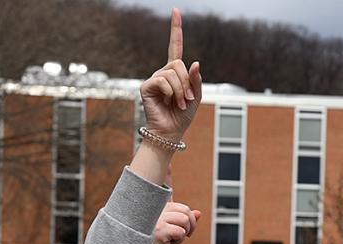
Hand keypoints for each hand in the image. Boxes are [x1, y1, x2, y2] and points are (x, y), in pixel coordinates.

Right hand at [140, 9, 202, 142]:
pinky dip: (171, 92)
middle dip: (186, 82)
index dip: (175, 30)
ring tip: (179, 103)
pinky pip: (163, 80)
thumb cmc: (182, 116)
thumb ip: (196, 79)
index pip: (174, 47)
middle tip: (187, 98)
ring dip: (180, 90)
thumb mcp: (195, 96)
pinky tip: (169, 102)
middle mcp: (163, 73)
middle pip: (178, 64)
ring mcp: (154, 79)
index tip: (176, 11)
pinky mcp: (146, 86)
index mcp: (175, 73)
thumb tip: (195, 62)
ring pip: (172, 72)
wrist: (171, 132)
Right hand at [146, 201, 201, 243]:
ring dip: (184, 232)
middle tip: (184, 235)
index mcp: (157, 206)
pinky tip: (169, 243)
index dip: (185, 214)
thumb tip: (198, 213)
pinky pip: (181, 231)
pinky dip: (179, 240)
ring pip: (185, 219)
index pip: (176, 203)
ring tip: (174, 239)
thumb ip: (184, 219)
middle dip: (190, 223)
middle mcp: (156, 209)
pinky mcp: (160, 230)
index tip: (180, 226)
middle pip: (185, 209)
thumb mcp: (173, 229)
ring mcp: (157, 219)